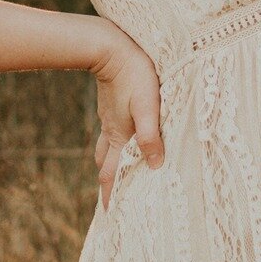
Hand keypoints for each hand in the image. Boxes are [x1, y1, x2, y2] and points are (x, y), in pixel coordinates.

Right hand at [89, 26, 162, 211]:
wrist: (110, 47)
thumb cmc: (134, 75)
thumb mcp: (147, 106)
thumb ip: (150, 135)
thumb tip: (155, 165)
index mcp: (119, 136)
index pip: (112, 173)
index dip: (110, 195)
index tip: (109, 215)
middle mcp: (111, 131)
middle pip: (105, 164)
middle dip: (108, 184)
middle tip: (111, 200)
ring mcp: (109, 117)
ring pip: (106, 147)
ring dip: (108, 163)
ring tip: (113, 173)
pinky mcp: (112, 104)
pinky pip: (110, 131)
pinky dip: (113, 143)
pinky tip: (120, 137)